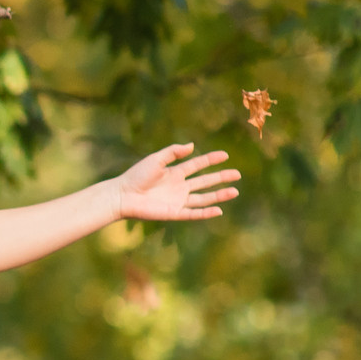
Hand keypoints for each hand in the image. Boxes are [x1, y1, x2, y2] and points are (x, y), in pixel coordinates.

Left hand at [112, 144, 240, 222]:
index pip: (198, 165)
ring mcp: (178, 200)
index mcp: (175, 173)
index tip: (225, 155)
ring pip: (204, 198)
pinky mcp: (174, 212)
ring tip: (235, 191)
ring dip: (219, 195)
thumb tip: (192, 146)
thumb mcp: (155, 160)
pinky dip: (206, 212)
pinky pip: (193, 213)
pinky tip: (219, 210)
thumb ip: (173, 152)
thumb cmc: (136, 176)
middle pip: (205, 181)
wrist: (123, 195)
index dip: (211, 160)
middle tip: (237, 174)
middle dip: (221, 177)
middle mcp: (179, 187)